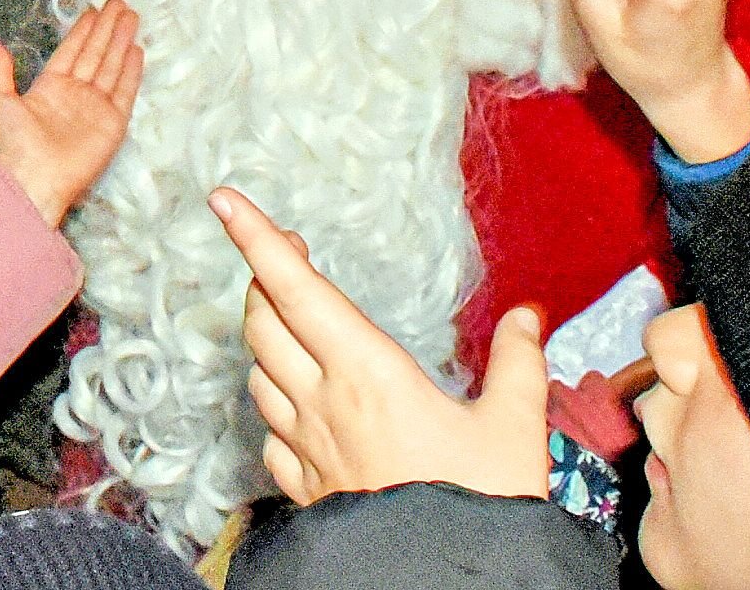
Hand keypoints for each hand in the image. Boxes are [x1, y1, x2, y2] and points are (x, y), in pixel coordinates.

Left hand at [0, 0, 143, 227]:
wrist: (35, 179)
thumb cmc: (15, 143)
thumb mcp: (0, 101)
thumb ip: (0, 71)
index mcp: (50, 87)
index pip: (71, 51)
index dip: (82, 30)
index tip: (93, 9)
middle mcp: (75, 93)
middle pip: (95, 53)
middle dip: (106, 28)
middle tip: (118, 3)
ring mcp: (95, 107)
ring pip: (111, 66)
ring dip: (121, 41)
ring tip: (131, 17)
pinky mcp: (112, 123)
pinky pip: (124, 92)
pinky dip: (131, 72)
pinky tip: (136, 51)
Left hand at [210, 187, 548, 504]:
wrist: (443, 582)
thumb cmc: (480, 504)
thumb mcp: (513, 426)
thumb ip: (517, 363)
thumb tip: (526, 316)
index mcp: (366, 371)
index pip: (295, 287)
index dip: (255, 237)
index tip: (223, 198)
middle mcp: (322, 401)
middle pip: (262, 320)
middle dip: (264, 278)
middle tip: (290, 257)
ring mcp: (306, 446)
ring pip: (258, 372)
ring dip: (266, 337)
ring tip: (293, 321)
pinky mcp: (304, 486)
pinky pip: (269, 431)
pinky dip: (272, 402)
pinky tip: (294, 402)